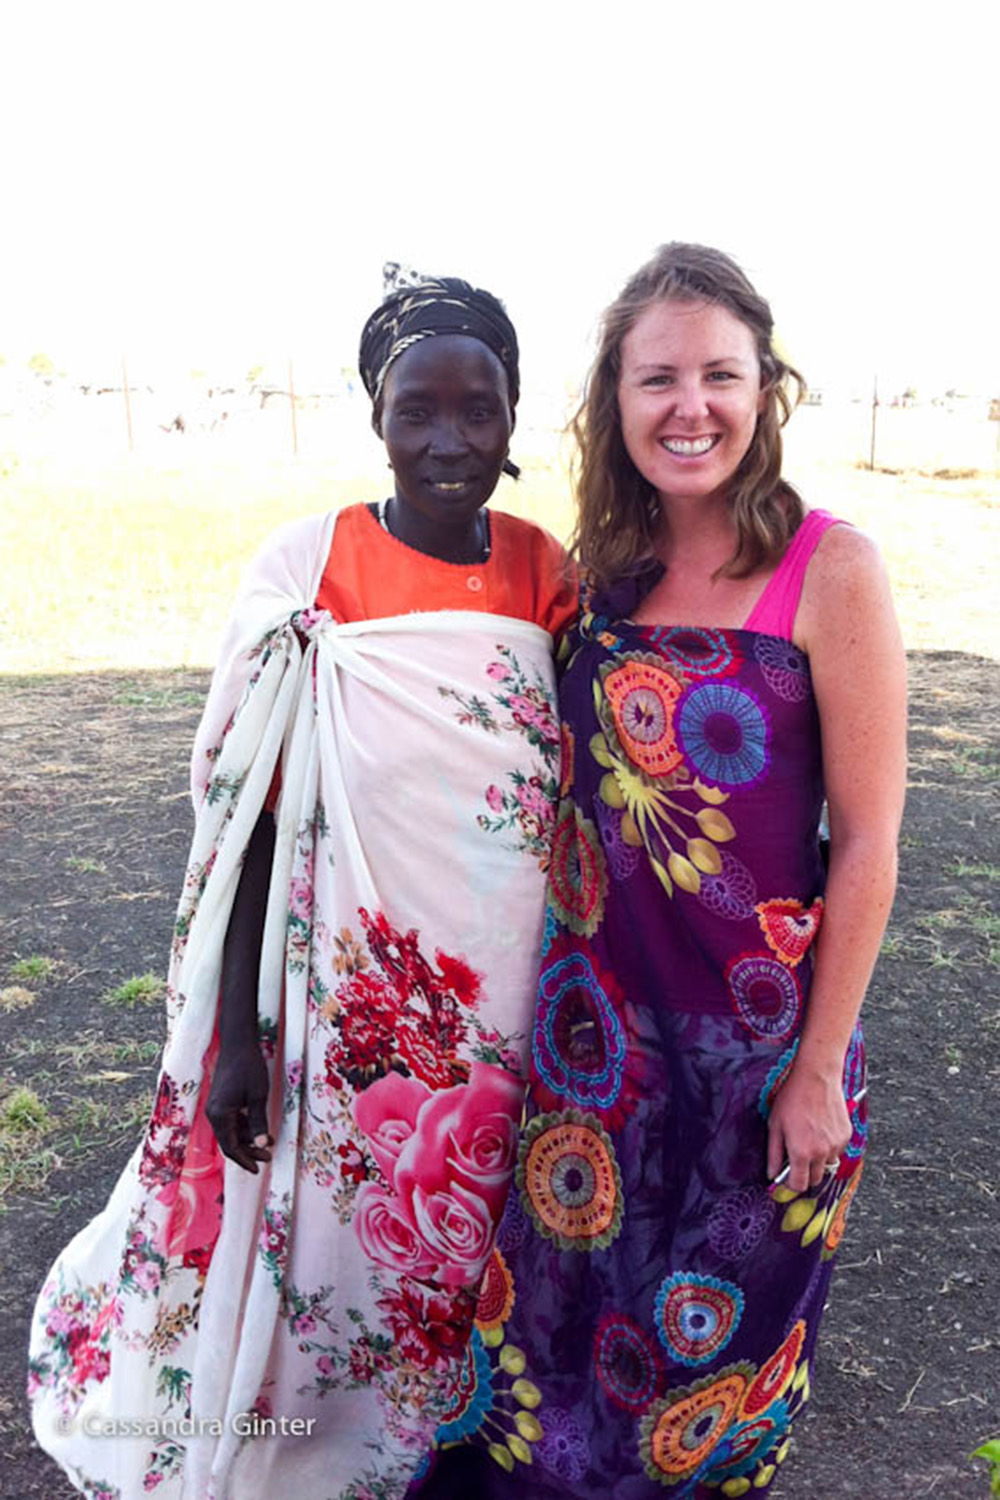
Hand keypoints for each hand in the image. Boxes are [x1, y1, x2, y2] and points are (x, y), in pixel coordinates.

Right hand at [206, 1034, 273, 1172]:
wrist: (238, 1043)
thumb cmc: (249, 1067)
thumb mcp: (258, 1096)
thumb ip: (259, 1122)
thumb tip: (262, 1145)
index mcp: (220, 1114)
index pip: (230, 1146)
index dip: (244, 1160)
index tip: (258, 1169)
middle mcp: (214, 1113)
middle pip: (230, 1141)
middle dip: (249, 1151)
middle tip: (268, 1158)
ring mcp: (217, 1107)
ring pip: (232, 1132)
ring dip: (249, 1139)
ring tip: (270, 1143)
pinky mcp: (222, 1101)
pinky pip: (232, 1121)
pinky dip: (246, 1127)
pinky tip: (261, 1130)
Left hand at [766, 1060, 850, 1193]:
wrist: (816, 1077)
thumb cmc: (793, 1098)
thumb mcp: (775, 1125)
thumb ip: (774, 1154)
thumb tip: (772, 1174)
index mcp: (802, 1152)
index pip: (799, 1185)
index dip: (791, 1186)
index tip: (786, 1181)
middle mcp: (822, 1152)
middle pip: (814, 1179)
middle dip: (804, 1174)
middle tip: (795, 1158)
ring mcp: (836, 1145)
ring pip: (826, 1165)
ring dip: (817, 1160)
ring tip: (807, 1138)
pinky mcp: (846, 1135)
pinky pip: (837, 1150)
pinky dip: (828, 1147)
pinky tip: (819, 1129)